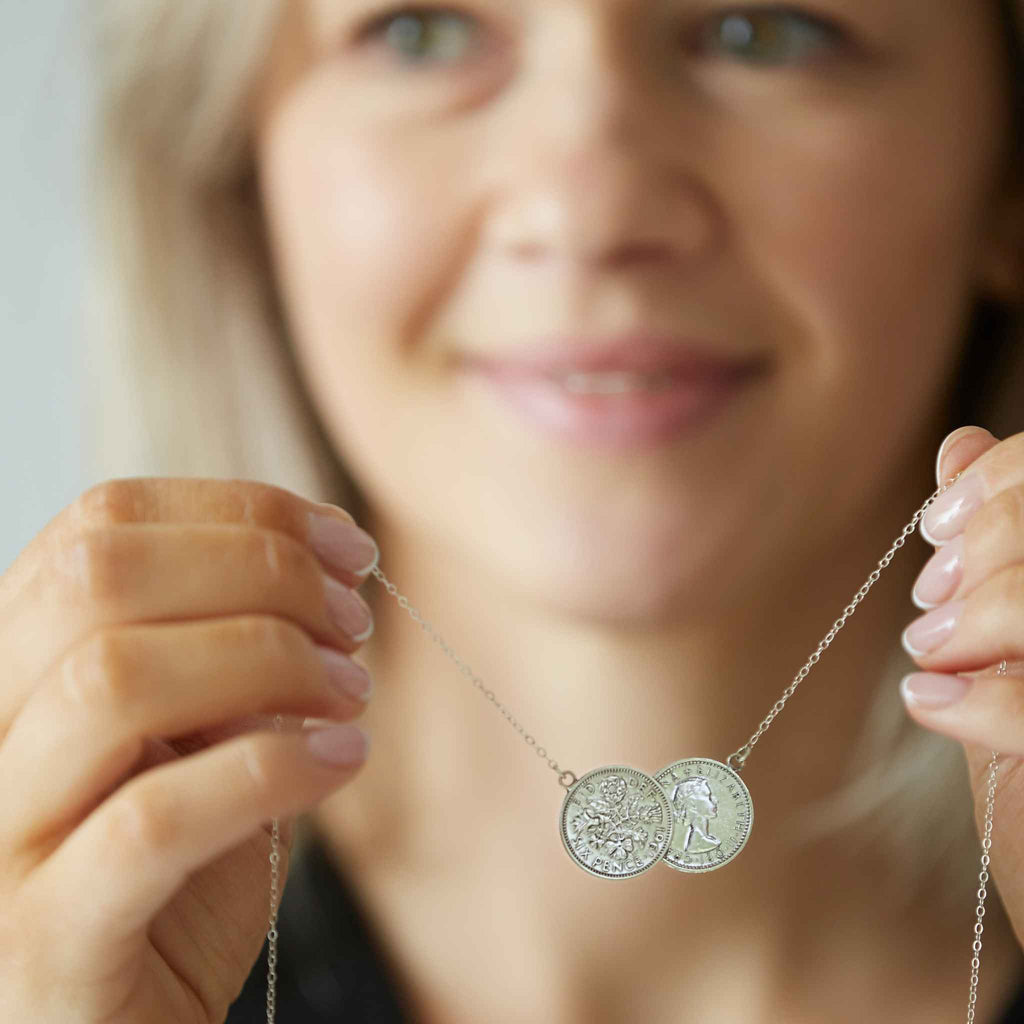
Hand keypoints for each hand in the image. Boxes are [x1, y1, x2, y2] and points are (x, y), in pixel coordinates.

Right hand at [0, 478, 378, 1022]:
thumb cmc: (180, 874)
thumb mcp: (205, 735)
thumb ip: (234, 650)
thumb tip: (325, 566)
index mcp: (17, 664)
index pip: (102, 523)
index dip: (244, 512)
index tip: (349, 547)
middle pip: (100, 577)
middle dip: (260, 572)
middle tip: (353, 621)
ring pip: (113, 680)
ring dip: (270, 662)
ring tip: (353, 693)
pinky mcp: (42, 939)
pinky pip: (153, 820)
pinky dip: (272, 769)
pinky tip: (345, 760)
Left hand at [899, 426, 1023, 950]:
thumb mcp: (1006, 644)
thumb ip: (997, 547)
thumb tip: (961, 444)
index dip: (1004, 484)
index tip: (938, 529)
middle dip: (991, 542)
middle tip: (931, 601)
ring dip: (983, 613)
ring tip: (929, 653)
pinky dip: (985, 703)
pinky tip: (930, 702)